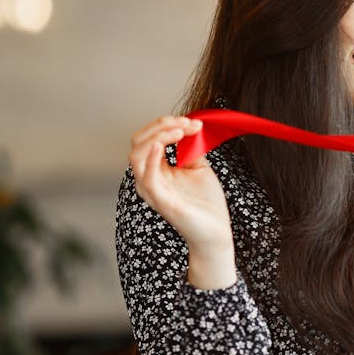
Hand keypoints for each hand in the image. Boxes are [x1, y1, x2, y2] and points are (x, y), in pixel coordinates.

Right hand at [128, 116, 235, 288]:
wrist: (216, 232)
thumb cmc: (205, 203)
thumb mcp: (198, 167)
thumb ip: (190, 147)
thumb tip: (190, 126)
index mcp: (156, 169)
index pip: (148, 138)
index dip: (168, 124)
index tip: (194, 122)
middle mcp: (148, 178)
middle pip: (139, 142)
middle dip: (162, 125)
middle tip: (189, 123)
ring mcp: (152, 190)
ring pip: (137, 155)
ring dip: (159, 136)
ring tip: (180, 130)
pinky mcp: (161, 200)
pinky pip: (147, 177)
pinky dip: (151, 158)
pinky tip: (161, 145)